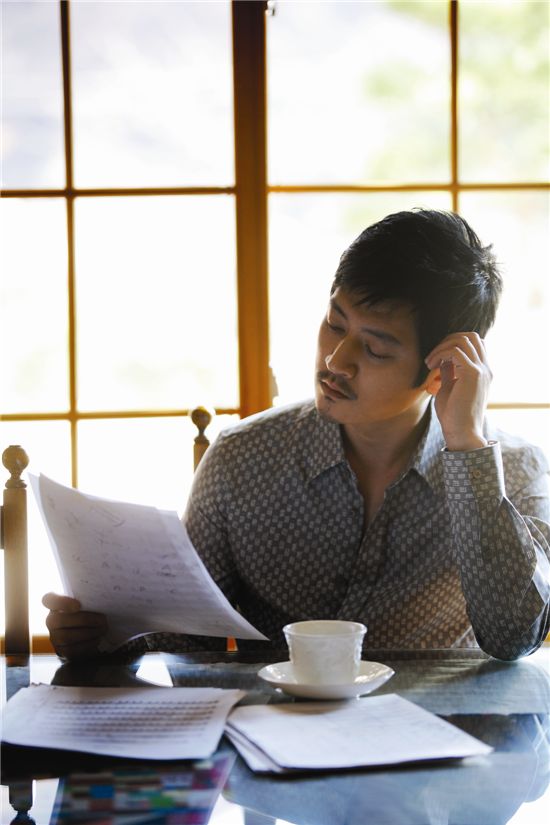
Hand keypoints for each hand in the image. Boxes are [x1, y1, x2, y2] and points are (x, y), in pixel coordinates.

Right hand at [43, 592, 107, 660]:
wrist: (84, 632)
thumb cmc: (86, 612)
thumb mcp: (84, 602)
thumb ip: (87, 599)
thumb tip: (101, 599)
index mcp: (55, 604)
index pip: (48, 599)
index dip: (60, 602)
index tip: (78, 605)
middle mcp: (51, 621)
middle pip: (60, 620)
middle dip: (84, 620)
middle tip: (103, 620)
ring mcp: (54, 637)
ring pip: (66, 637)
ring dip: (88, 633)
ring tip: (103, 629)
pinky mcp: (62, 650)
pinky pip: (72, 650)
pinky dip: (87, 644)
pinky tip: (97, 639)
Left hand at [424, 332, 491, 451]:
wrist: (462, 433)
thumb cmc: (453, 416)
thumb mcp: (449, 388)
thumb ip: (449, 373)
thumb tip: (443, 360)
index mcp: (482, 372)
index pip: (474, 344)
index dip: (453, 344)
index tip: (437, 359)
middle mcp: (485, 369)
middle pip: (471, 337)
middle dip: (448, 340)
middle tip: (433, 355)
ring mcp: (481, 370)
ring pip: (464, 340)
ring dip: (442, 347)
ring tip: (430, 363)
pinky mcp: (473, 374)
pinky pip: (455, 351)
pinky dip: (440, 354)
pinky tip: (431, 367)